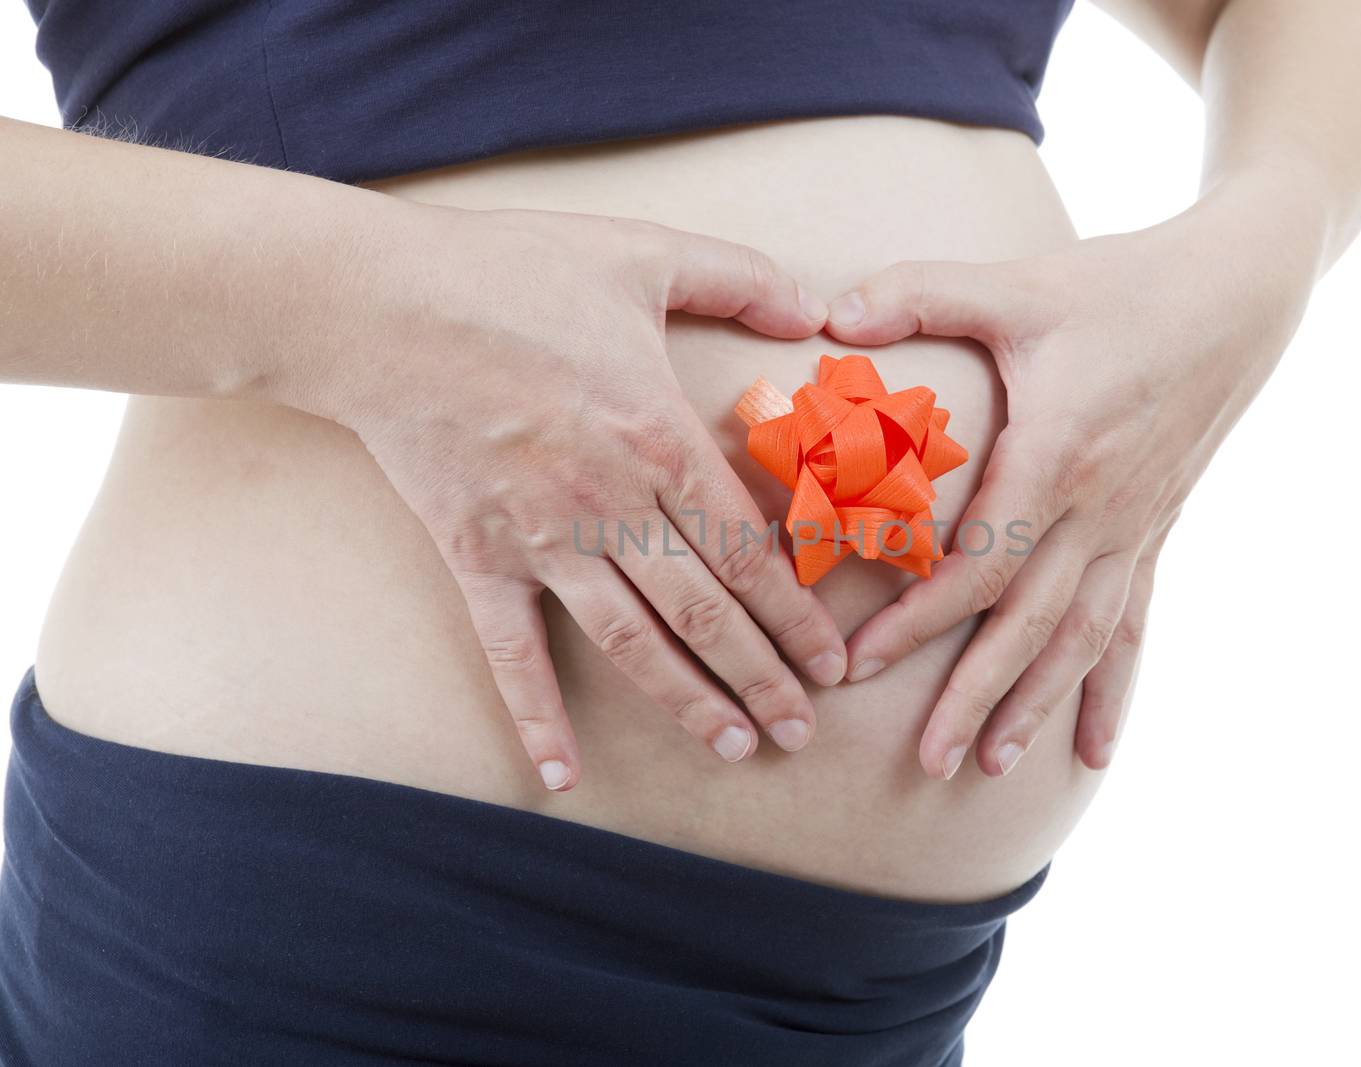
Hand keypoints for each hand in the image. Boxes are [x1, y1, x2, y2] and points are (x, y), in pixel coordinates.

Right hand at [286, 203, 848, 789]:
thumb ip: (739, 278)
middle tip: (802, 731)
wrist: (374, 304)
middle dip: (762, 676)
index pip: (747, 550)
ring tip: (734, 747)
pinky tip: (561, 776)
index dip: (796, 615)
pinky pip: (510, 652)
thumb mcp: (641, 251)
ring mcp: (540, 539)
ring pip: (631, 642)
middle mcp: (610, 504)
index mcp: (659, 437)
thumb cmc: (510, 272)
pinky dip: (536, 716)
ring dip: (687, 701)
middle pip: (704, 612)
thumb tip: (814, 308)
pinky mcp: (475, 556)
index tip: (832, 664)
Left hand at [825, 178, 1325, 778]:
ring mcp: (1133, 529)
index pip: (980, 565)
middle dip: (974, 696)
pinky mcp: (1153, 533)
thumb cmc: (1120, 286)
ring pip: (1081, 641)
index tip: (858, 666)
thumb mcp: (1018, 285)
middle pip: (1029, 626)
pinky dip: (1111, 693)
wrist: (1237, 293)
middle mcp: (1099, 511)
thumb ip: (921, 294)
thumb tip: (829, 314)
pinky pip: (1133, 629)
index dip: (917, 622)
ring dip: (1035, 707)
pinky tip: (1095, 754)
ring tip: (988, 769)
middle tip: (925, 762)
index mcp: (1057, 457)